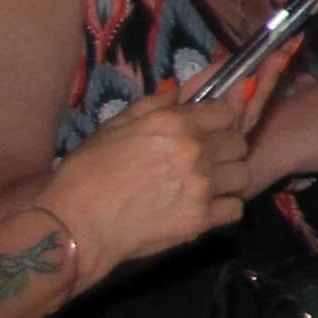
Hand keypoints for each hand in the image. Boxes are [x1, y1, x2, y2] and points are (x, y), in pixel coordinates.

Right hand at [42, 92, 249, 280]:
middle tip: (205, 159)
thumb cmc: (86, 173)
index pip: (225, 112)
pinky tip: (205, 208)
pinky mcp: (202, 219)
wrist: (75, 226)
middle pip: (238, 142)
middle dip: (225, 148)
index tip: (206, 130)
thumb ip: (153, 105)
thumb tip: (181, 90)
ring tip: (206, 184)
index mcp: (175, 124)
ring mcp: (202, 186)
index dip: (217, 120)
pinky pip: (235, 208)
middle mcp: (196, 151)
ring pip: (242, 174)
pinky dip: (224, 208)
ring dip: (228, 177)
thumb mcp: (113, 127)